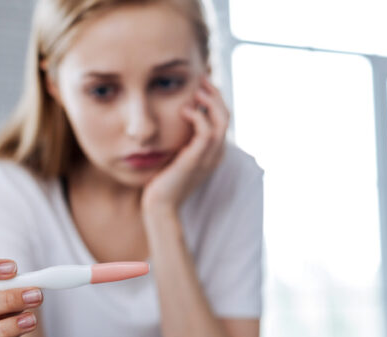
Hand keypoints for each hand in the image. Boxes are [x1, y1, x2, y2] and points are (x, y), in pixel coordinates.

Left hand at [141, 76, 229, 215]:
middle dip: (215, 94)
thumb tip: (173, 119)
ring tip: (196, 89)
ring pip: (221, 121)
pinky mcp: (196, 160)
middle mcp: (215, 154)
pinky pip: (206, 132)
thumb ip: (180, 141)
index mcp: (212, 153)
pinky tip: (185, 110)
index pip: (222, 120)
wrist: (160, 206)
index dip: (214, 99)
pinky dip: (198, 117)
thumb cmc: (163, 183)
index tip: (200, 84)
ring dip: (210, 101)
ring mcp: (208, 158)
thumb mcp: (175, 156)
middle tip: (200, 79)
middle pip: (226, 116)